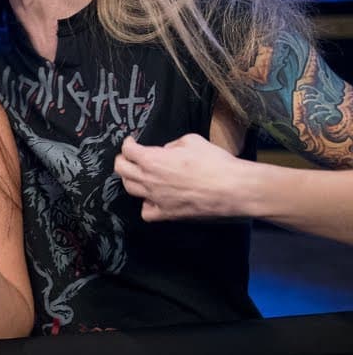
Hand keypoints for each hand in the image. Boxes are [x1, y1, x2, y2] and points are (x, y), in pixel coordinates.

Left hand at [114, 134, 244, 220]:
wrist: (232, 188)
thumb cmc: (215, 162)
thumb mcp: (192, 141)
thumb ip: (173, 144)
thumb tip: (167, 150)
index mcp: (152, 159)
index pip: (128, 150)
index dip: (128, 144)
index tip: (131, 142)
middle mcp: (149, 179)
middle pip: (121, 170)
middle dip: (122, 160)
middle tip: (128, 157)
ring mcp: (156, 198)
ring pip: (130, 189)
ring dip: (131, 180)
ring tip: (138, 176)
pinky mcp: (167, 214)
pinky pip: (146, 212)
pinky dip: (146, 205)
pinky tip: (153, 200)